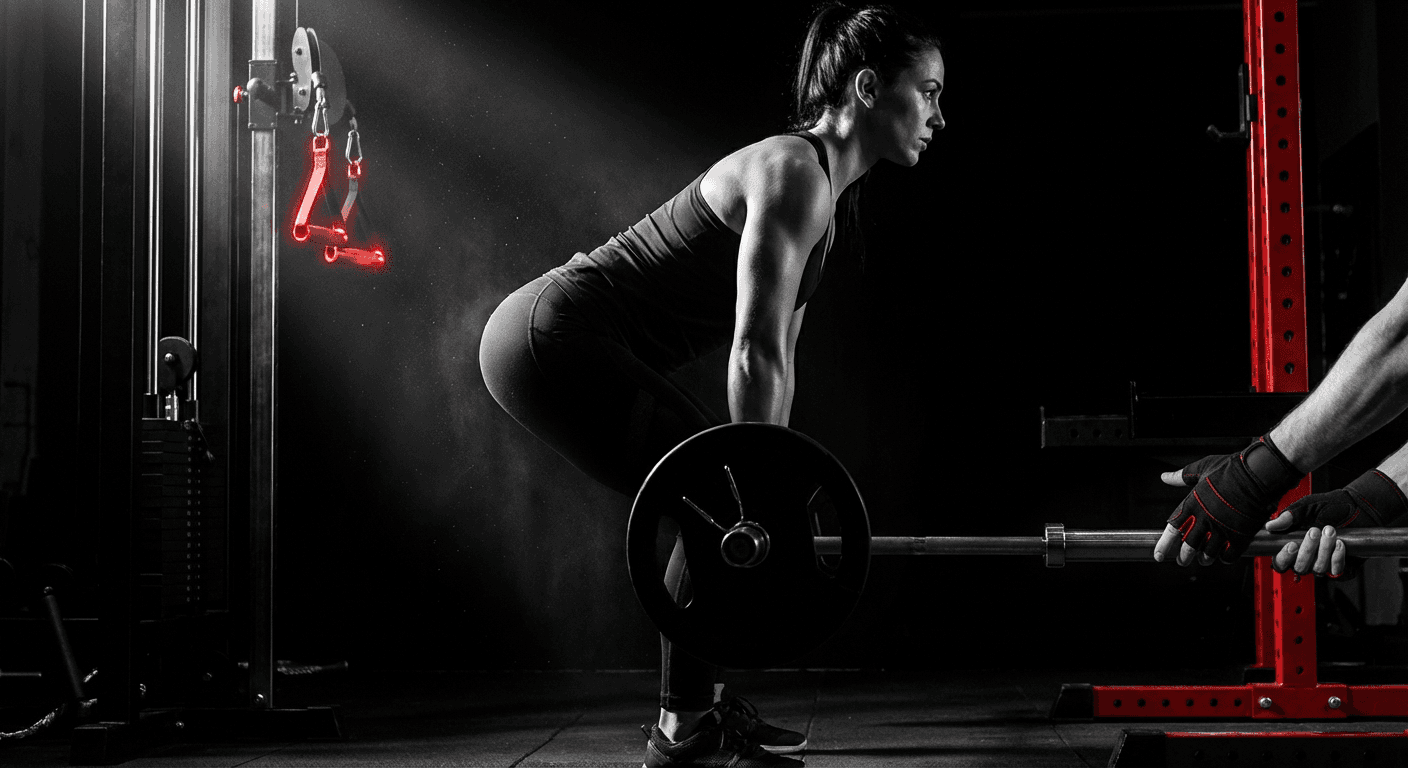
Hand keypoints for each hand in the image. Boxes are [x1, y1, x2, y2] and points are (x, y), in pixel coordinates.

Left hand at [1155, 436, 1303, 565]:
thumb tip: (1165, 477)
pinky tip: (1223, 556)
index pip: (1172, 529)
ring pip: (1208, 554)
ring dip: (1204, 559)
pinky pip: (1229, 555)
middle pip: (1188, 547)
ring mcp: (1222, 529)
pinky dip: (1224, 558)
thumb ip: (1181, 477)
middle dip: (1183, 557)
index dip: (1164, 545)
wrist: (1258, 474)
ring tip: (1203, 559)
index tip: (1158, 555)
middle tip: (1182, 561)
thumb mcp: (1201, 468)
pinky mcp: (1240, 536)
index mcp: (1192, 505)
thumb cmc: (1231, 469)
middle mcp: (1205, 520)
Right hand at [1261, 469, 1407, 578]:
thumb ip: (1288, 516)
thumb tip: (1270, 526)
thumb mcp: (1306, 507)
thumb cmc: (1331, 506)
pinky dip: (1337, 557)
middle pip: (1299, 568)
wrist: (1358, 508)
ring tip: (1331, 531)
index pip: (1280, 563)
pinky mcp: (1342, 567)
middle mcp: (1308, 558)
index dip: (1284, 558)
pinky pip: (1336, 571)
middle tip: (1315, 531)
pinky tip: (1340, 543)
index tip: (1292, 545)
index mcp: (1294, 545)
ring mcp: (1324, 564)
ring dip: (1324, 550)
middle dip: (1307, 550)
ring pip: (1318, 569)